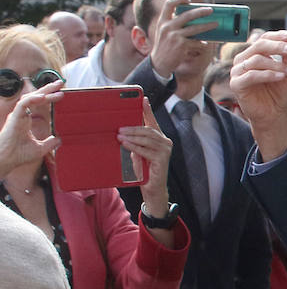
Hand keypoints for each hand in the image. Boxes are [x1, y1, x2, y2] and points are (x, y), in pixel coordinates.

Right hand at [0, 86, 62, 174]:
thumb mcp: (39, 149)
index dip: (49, 97)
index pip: (39, 104)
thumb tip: (59, 139)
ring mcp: (18, 115)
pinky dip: (33, 99)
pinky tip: (43, 96)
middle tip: (61, 82)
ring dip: (44, 92)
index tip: (61, 93)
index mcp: (26, 120)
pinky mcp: (14, 116)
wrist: (8, 159)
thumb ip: (49, 143)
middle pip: (36, 97)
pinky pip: (23, 103)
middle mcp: (22, 115)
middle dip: (48, 89)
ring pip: (30, 97)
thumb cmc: (19, 154)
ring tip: (57, 88)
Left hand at [118, 97, 172, 211]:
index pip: (152, 121)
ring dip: (132, 136)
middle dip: (133, 127)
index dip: (147, 110)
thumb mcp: (137, 153)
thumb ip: (135, 142)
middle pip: (148, 129)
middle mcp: (165, 142)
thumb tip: (122, 132)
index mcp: (159, 138)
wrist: (152, 189)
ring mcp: (165, 150)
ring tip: (119, 136)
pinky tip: (125, 144)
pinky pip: (145, 149)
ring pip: (147, 138)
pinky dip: (134, 146)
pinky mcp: (162, 158)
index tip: (142, 99)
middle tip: (119, 128)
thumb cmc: (144, 171)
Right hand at [148, 0, 216, 79]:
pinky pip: (196, 41)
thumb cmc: (165, 46)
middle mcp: (167, 27)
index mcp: (162, 21)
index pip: (168, 4)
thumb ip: (174, 24)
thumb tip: (194, 19)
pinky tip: (205, 43)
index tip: (188, 0)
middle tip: (211, 10)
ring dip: (207, 26)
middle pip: (187, 15)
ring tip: (216, 24)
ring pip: (195, 28)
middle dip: (201, 11)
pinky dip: (202, 42)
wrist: (159, 63)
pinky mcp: (181, 45)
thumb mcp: (165, 32)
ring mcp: (174, 36)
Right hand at [230, 31, 286, 159]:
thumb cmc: (281, 93)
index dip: (278, 36)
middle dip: (277, 47)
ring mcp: (238, 71)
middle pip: (259, 46)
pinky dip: (267, 75)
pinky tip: (280, 77)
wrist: (274, 114)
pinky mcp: (236, 84)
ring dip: (276, 65)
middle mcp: (244, 60)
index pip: (264, 39)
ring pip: (256, 60)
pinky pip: (251, 75)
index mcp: (255, 54)